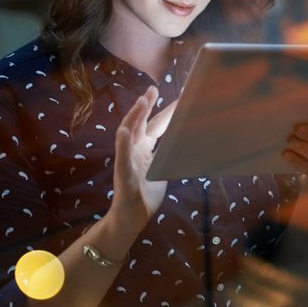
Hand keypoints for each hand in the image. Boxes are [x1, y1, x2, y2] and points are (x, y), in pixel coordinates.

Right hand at [113, 86, 178, 219]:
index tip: (179, 96)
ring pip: (128, 134)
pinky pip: (122, 158)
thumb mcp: (162, 170)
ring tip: (141, 101)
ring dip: (135, 117)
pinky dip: (123, 144)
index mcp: (144, 149)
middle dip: (146, 106)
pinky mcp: (123, 175)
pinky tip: (124, 131)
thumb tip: (185, 144)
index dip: (166, 111)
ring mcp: (127, 161)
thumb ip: (168, 155)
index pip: (156, 126)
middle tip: (153, 89)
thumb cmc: (146, 194)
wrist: (131, 217)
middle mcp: (134, 151)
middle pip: (140, 123)